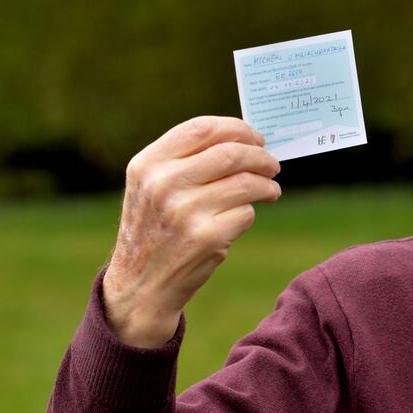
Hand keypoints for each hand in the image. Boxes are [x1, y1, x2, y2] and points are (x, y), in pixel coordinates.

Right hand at [102, 116, 281, 347]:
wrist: (140, 285)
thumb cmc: (154, 228)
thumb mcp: (150, 186)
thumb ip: (185, 158)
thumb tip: (243, 138)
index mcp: (148, 164)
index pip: (202, 128)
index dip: (237, 129)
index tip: (256, 138)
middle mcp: (163, 184)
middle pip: (231, 153)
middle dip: (261, 156)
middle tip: (272, 165)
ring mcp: (186, 212)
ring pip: (246, 183)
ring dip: (267, 185)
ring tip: (270, 190)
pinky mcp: (207, 238)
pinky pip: (246, 213)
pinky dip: (250, 213)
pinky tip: (241, 218)